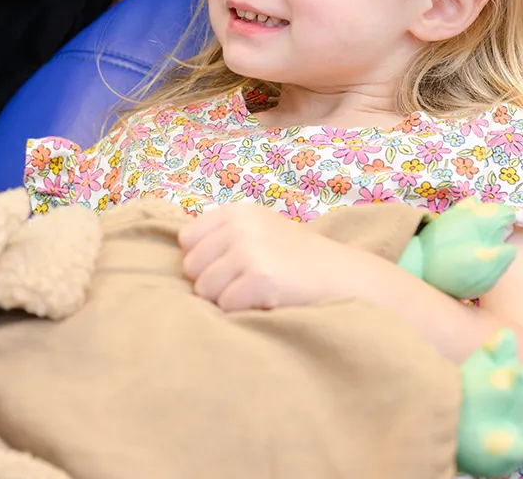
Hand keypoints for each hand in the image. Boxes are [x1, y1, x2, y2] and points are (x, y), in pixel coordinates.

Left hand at [178, 202, 366, 311]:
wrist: (339, 275)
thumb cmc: (295, 259)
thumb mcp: (260, 230)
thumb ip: (224, 235)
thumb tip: (183, 256)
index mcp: (237, 212)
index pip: (187, 239)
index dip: (201, 259)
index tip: (225, 268)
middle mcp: (239, 226)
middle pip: (191, 267)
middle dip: (211, 282)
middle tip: (242, 284)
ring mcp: (249, 250)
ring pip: (204, 289)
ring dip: (225, 299)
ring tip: (254, 292)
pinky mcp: (259, 277)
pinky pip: (225, 305)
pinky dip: (242, 310)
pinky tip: (264, 301)